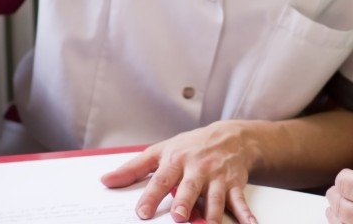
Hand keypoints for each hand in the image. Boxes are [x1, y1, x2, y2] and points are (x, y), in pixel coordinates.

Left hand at [100, 121, 259, 222]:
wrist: (231, 137)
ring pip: (215, 198)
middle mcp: (198, 169)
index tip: (142, 213)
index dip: (151, 196)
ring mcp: (218, 178)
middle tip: (178, 216)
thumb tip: (106, 181)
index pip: (161, 179)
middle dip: (185, 202)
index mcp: (177, 161)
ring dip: (212, 213)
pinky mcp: (235, 186)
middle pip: (190, 187)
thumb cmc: (192, 146)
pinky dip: (247, 215)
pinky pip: (241, 202)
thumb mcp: (161, 151)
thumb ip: (134, 168)